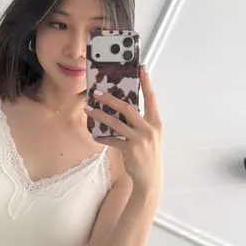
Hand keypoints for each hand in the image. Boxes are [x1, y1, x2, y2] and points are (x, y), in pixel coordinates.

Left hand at [85, 64, 162, 195]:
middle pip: (128, 108)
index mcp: (155, 122)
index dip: (147, 83)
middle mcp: (149, 128)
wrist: (150, 178)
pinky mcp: (130, 150)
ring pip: (116, 123)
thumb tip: (122, 108)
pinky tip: (94, 136)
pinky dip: (102, 138)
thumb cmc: (148, 154)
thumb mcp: (150, 135)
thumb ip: (140, 122)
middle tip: (96, 93)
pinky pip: (112, 140)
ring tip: (89, 110)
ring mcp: (140, 139)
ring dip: (100, 116)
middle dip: (110, 99)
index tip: (142, 68)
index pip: (151, 98)